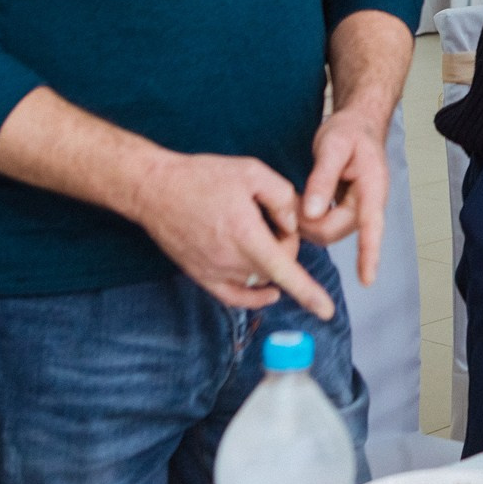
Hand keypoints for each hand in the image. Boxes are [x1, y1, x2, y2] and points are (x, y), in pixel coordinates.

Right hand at [128, 151, 335, 317]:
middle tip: (275, 219)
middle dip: (287, 247)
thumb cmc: (203, 177)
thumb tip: (293, 225)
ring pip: (259, 279)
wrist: (155, 189)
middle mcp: (230, 259)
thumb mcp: (252, 172)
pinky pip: (235, 297)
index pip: (284, 271)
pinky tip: (268, 290)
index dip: (308, 292)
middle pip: (277, 268)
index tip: (326, 311)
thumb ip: (282, 198)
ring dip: (269, 262)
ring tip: (255, 231)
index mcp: (246, 234)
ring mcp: (214, 272)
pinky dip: (255, 296)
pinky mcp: (201, 277)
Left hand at [299, 106, 388, 284]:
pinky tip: (300, 206)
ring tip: (293, 200)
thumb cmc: (349, 133)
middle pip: (333, 231)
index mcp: (372, 188)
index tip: (367, 280)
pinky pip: (324, 226)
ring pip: (326, 232)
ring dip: (306, 223)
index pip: (372, 226)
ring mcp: (356, 211)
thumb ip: (322, 178)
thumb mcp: (333, 146)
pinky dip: (309, 221)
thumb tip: (312, 213)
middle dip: (308, 225)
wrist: (358, 126)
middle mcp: (368, 205)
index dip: (369, 254)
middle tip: (286, 204)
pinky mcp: (345, 212)